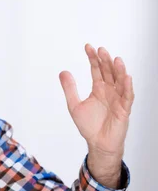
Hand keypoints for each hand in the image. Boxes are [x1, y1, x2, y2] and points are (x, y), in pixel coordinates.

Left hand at [59, 44, 134, 187]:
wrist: (98, 143)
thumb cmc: (89, 126)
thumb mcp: (74, 105)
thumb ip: (70, 89)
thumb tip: (63, 72)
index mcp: (98, 89)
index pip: (97, 70)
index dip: (93, 58)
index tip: (88, 47)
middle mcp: (109, 91)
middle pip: (108, 72)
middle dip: (105, 61)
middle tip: (101, 50)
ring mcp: (118, 99)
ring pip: (120, 81)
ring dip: (118, 71)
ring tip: (115, 59)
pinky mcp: (123, 109)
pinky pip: (127, 97)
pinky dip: (127, 87)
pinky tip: (126, 77)